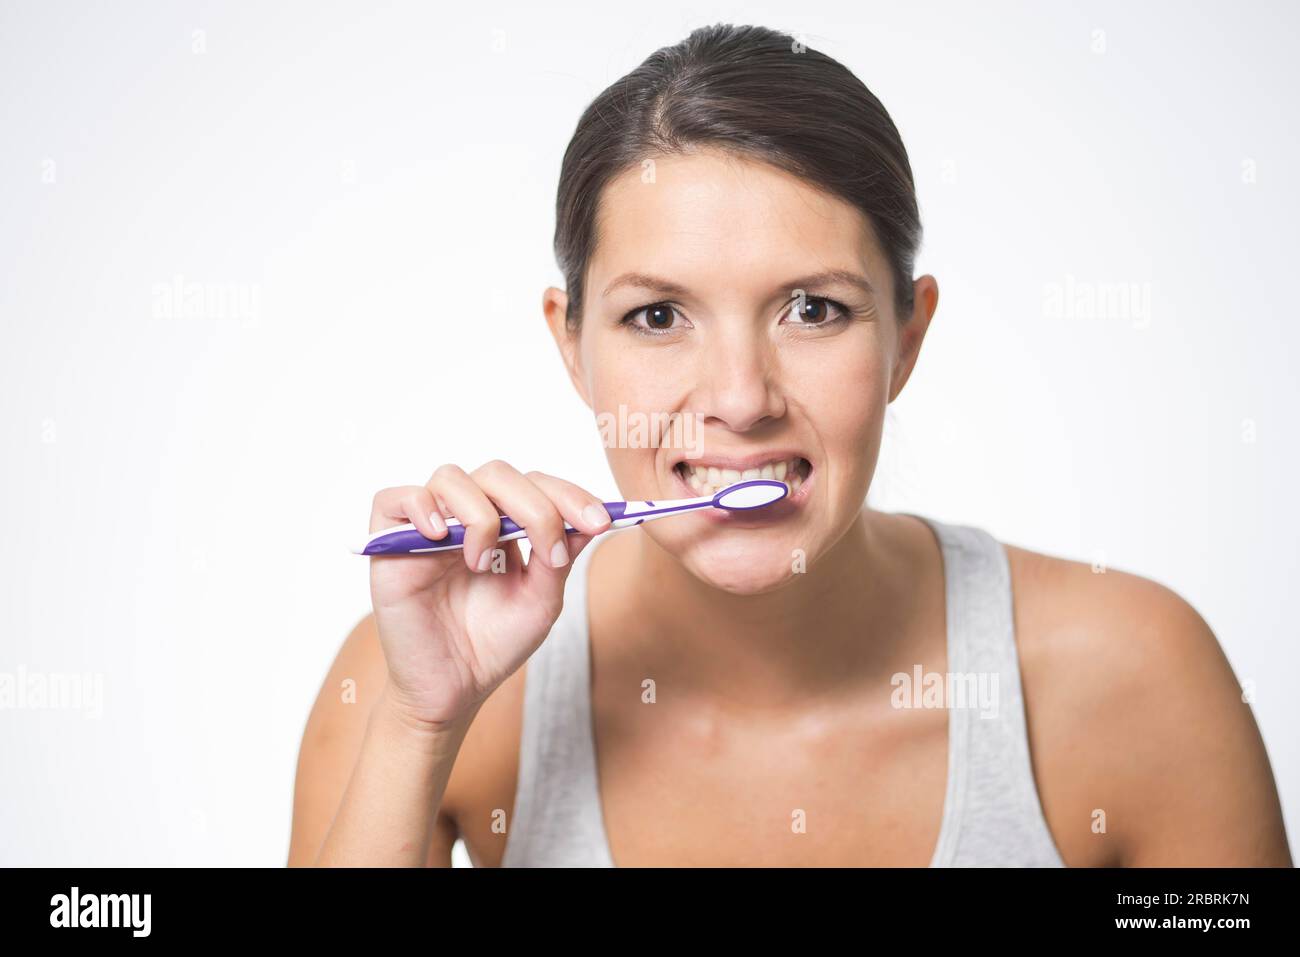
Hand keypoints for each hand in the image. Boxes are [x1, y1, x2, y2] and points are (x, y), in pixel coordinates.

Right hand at [366, 461, 610, 727]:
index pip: (534, 485)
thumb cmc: (492, 646)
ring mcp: (427, 528)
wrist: (452, 690)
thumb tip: (589, 520)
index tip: (601, 521)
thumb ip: (560, 556)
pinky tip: (441, 538)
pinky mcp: (388, 544)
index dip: (568, 494)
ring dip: (480, 516)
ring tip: (482, 564)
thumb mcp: (540, 601)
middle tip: (551, 550)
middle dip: (535, 505)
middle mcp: (465, 517)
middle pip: (497, 474)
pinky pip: (394, 499)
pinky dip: (421, 507)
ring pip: (451, 478)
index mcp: (503, 525)